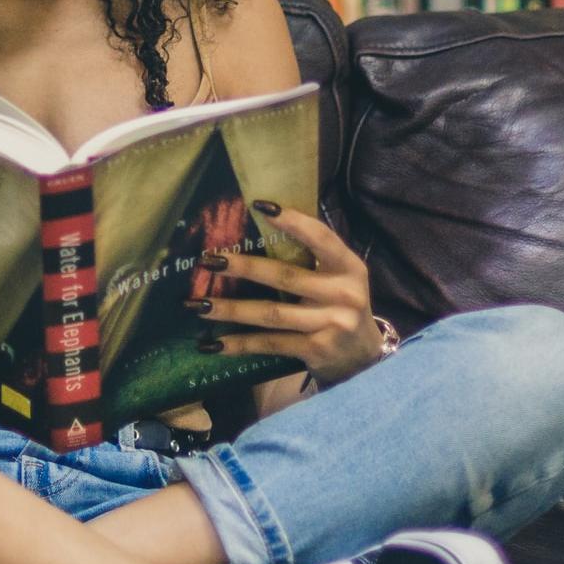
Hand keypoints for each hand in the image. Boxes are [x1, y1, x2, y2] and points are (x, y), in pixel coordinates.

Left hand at [184, 202, 384, 387]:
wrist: (365, 358)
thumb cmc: (342, 306)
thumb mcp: (340, 277)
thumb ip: (313, 255)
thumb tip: (265, 220)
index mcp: (349, 268)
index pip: (321, 238)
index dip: (293, 221)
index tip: (259, 206)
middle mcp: (343, 295)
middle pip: (285, 277)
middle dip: (243, 267)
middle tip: (208, 260)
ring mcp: (330, 325)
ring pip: (271, 314)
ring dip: (231, 309)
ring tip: (199, 304)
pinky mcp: (316, 351)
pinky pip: (271, 344)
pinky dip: (241, 344)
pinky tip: (214, 344)